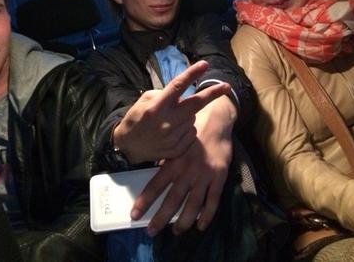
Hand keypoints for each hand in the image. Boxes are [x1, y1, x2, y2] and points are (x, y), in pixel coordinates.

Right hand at [114, 61, 230, 163]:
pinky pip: (191, 132)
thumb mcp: (144, 100)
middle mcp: (167, 121)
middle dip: (213, 94)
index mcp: (157, 107)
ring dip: (188, 115)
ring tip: (171, 120)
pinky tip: (172, 131)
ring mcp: (173, 136)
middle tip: (227, 86)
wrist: (128, 147)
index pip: (178, 86)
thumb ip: (164, 95)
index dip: (192, 74)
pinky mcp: (177, 148)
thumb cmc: (137, 119)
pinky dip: (186, 128)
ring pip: (193, 118)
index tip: (205, 64)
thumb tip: (182, 93)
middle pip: (196, 104)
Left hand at [131, 95, 235, 235]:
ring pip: (193, 204)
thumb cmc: (192, 133)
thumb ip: (166, 161)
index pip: (155, 185)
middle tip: (151, 231)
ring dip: (183, 221)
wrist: (216, 122)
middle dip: (161, 218)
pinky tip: (200, 226)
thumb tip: (154, 177)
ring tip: (176, 232)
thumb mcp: (176, 144)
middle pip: (173, 200)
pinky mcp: (219, 177)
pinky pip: (213, 201)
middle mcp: (187, 170)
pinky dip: (207, 215)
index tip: (134, 215)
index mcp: (173, 162)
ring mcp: (204, 175)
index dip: (144, 201)